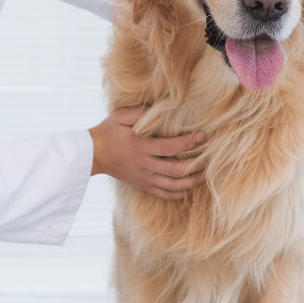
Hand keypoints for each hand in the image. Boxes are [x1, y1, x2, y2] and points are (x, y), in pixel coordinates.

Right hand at [89, 107, 207, 199]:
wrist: (92, 154)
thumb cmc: (107, 132)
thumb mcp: (120, 117)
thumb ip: (140, 112)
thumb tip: (159, 108)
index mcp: (141, 146)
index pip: (171, 147)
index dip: (189, 142)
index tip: (203, 136)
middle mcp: (145, 165)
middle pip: (177, 170)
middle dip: (197, 165)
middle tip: (211, 158)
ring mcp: (144, 177)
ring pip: (174, 186)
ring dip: (192, 182)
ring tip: (205, 175)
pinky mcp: (142, 185)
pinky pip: (163, 194)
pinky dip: (178, 194)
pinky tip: (188, 189)